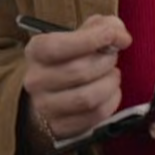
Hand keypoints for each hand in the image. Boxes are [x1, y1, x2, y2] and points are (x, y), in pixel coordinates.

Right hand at [21, 14, 132, 142]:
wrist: (49, 95)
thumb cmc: (67, 60)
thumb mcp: (76, 37)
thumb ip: (99, 27)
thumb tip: (119, 33)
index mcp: (36, 51)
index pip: (59, 46)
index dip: (93, 39)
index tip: (117, 36)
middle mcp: (36, 80)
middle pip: (79, 71)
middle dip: (106, 62)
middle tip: (112, 58)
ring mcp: (45, 106)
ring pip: (88, 97)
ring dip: (110, 83)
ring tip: (112, 76)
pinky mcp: (60, 127)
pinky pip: (95, 115)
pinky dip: (111, 102)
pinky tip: (111, 92)